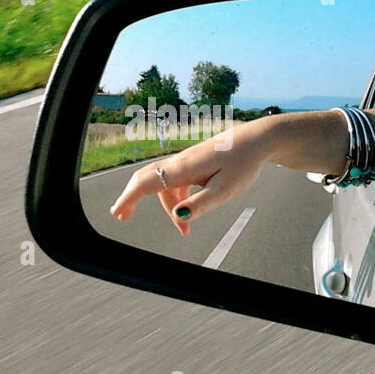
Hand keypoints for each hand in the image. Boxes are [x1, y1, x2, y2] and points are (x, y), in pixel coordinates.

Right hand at [108, 122, 270, 236]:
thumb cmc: (243, 163)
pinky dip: (175, 199)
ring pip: (163, 184)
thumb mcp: (225, 190)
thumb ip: (201, 204)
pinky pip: (175, 181)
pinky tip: (186, 213)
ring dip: (166, 207)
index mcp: (184, 169)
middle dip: (132, 198)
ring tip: (183, 233)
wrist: (257, 140)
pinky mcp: (193, 163)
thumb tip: (178, 216)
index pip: (147, 183)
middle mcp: (180, 162)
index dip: (129, 198)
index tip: (117, 212)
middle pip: (147, 180)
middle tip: (122, 217)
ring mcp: (186, 161)